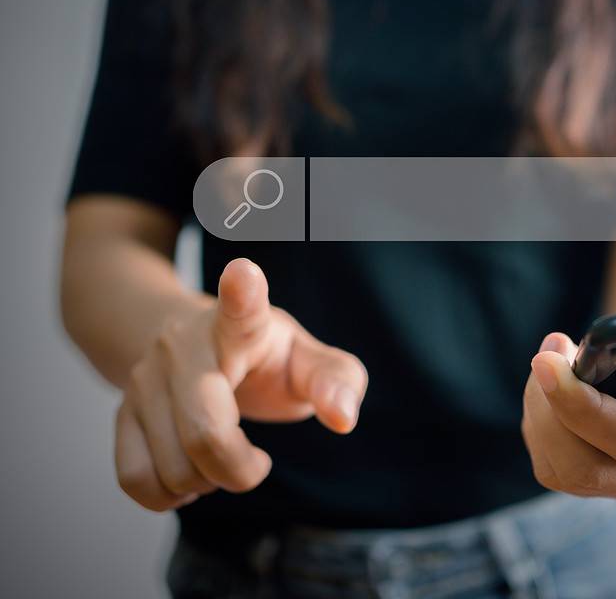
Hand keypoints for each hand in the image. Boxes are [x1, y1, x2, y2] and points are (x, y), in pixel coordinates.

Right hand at [115, 258, 367, 511]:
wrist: (192, 346)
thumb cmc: (265, 358)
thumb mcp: (308, 361)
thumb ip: (338, 383)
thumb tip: (343, 418)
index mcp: (244, 323)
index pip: (242, 306)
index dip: (242, 291)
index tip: (243, 272)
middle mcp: (186, 343)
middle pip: (205, 431)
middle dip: (240, 469)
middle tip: (258, 462)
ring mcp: (146, 377)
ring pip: (171, 466)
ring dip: (207, 483)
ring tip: (221, 459)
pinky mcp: (121, 410)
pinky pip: (135, 478)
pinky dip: (167, 495)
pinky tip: (188, 474)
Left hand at [523, 332, 615, 536]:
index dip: (581, 404)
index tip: (546, 360)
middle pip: (583, 468)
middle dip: (546, 407)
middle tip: (548, 351)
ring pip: (568, 475)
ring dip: (543, 417)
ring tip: (552, 365)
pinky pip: (574, 472)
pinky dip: (553, 428)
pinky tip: (562, 392)